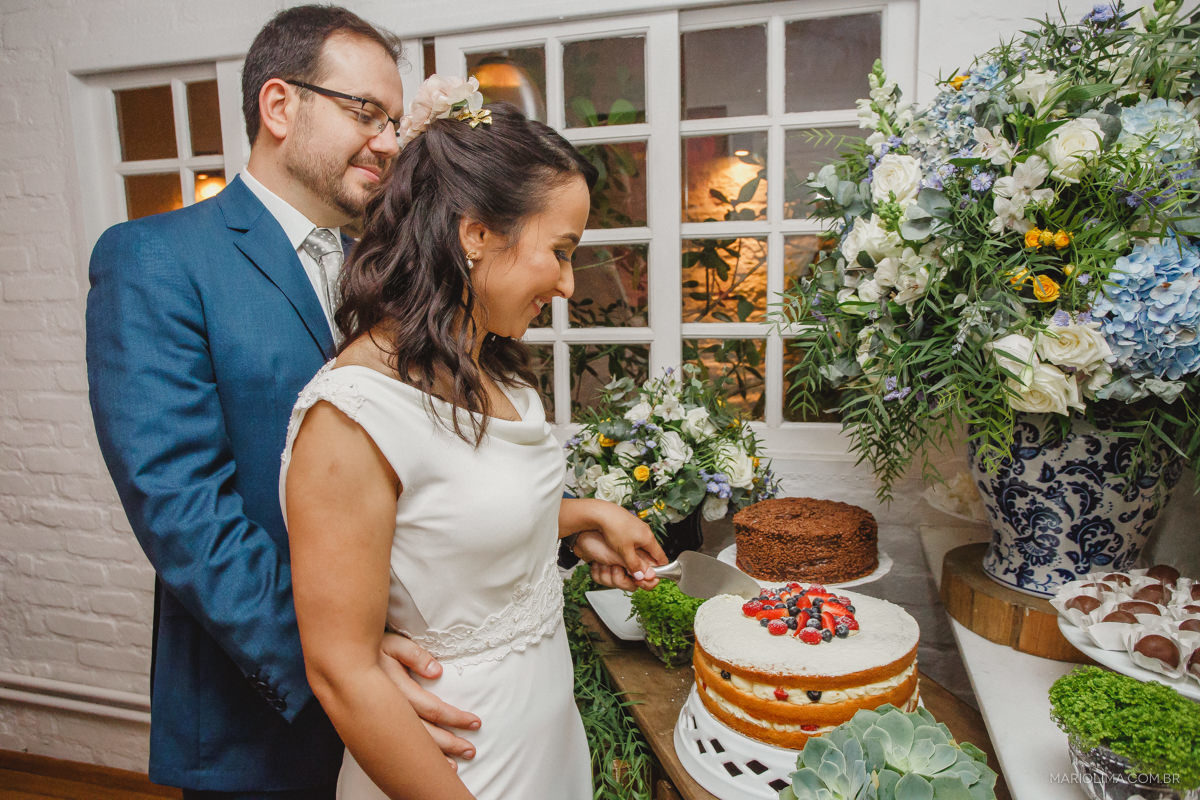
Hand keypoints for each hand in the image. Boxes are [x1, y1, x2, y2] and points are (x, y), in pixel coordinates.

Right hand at [378, 633, 480, 765]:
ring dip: (434, 756)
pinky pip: (395, 748)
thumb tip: (437, 672)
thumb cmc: (370, 649)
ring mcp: (379, 722)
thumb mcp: (392, 643)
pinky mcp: (372, 728)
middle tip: (471, 751)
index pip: (432, 709)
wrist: (335, 662)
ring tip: (455, 767)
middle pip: (424, 733)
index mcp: (396, 690)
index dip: (455, 718)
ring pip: (410, 745)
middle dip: (450, 743)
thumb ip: (414, 655)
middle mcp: (388, 710)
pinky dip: (412, 760)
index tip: (475, 722)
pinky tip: (425, 767)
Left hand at [569, 500, 666, 590]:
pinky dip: (634, 546)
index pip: (661, 557)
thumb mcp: (624, 551)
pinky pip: (637, 538)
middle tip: (641, 570)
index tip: (656, 575)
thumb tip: (641, 576)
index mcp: (648, 539)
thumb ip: (634, 564)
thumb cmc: (614, 529)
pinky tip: (625, 549)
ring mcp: (639, 527)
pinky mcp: (631, 524)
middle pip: (653, 551)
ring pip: (644, 545)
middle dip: (649, 562)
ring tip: (632, 561)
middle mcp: (646, 531)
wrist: (602, 512)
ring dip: (641, 554)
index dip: (660, 568)